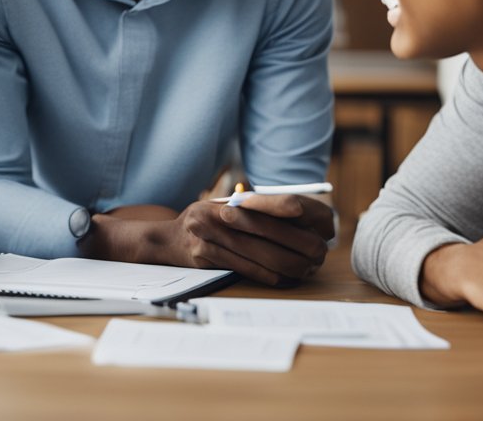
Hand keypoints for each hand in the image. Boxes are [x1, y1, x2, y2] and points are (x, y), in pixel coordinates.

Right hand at [161, 194, 332, 285]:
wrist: (165, 240)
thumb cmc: (202, 223)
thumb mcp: (219, 208)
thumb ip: (247, 210)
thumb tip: (292, 212)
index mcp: (221, 204)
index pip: (257, 204)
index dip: (281, 208)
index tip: (305, 213)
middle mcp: (211, 218)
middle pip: (262, 231)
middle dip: (295, 244)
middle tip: (317, 253)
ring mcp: (206, 238)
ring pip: (257, 254)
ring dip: (286, 264)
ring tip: (306, 268)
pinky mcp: (204, 258)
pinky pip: (244, 269)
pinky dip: (267, 274)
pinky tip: (283, 277)